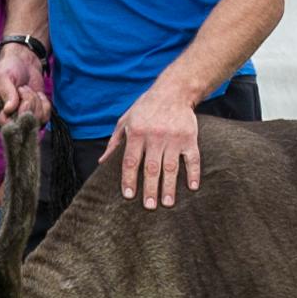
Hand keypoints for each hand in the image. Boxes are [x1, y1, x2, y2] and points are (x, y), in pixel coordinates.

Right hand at [0, 42, 50, 127]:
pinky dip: (44, 103)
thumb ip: (6, 93)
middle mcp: (6, 119)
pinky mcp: (35, 117)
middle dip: (28, 102)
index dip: (17, 111)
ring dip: (35, 101)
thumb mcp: (3, 77)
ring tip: (27, 90)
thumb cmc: (9, 68)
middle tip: (22, 88)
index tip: (19, 92)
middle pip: (23, 123)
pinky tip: (37, 94)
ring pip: (35, 120)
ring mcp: (21, 119)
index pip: (5, 124)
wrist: (24, 63)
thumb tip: (9, 110)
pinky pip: (45, 118)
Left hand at [108, 82, 204, 209]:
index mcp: (137, 133)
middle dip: (150, 189)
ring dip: (169, 186)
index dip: (129, 179)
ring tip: (167, 203)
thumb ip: (115, 142)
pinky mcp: (190, 137)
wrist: (173, 91)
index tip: (129, 196)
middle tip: (149, 206)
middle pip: (151, 167)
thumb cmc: (145, 108)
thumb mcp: (126, 120)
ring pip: (171, 167)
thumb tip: (102, 162)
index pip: (131, 161)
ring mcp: (173, 138)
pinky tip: (192, 187)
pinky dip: (194, 173)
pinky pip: (193, 158)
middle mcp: (155, 136)